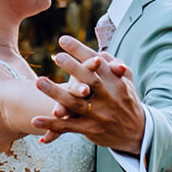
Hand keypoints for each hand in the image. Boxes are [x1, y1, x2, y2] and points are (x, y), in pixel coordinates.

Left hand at [31, 35, 142, 152]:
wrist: (137, 132)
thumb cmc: (126, 99)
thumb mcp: (126, 80)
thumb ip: (113, 64)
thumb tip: (99, 54)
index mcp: (115, 81)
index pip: (97, 62)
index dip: (80, 51)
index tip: (63, 40)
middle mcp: (108, 97)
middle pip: (89, 81)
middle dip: (74, 68)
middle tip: (56, 56)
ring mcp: (99, 114)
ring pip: (75, 103)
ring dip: (56, 93)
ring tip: (38, 82)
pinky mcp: (90, 130)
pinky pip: (68, 127)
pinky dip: (51, 125)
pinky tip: (34, 121)